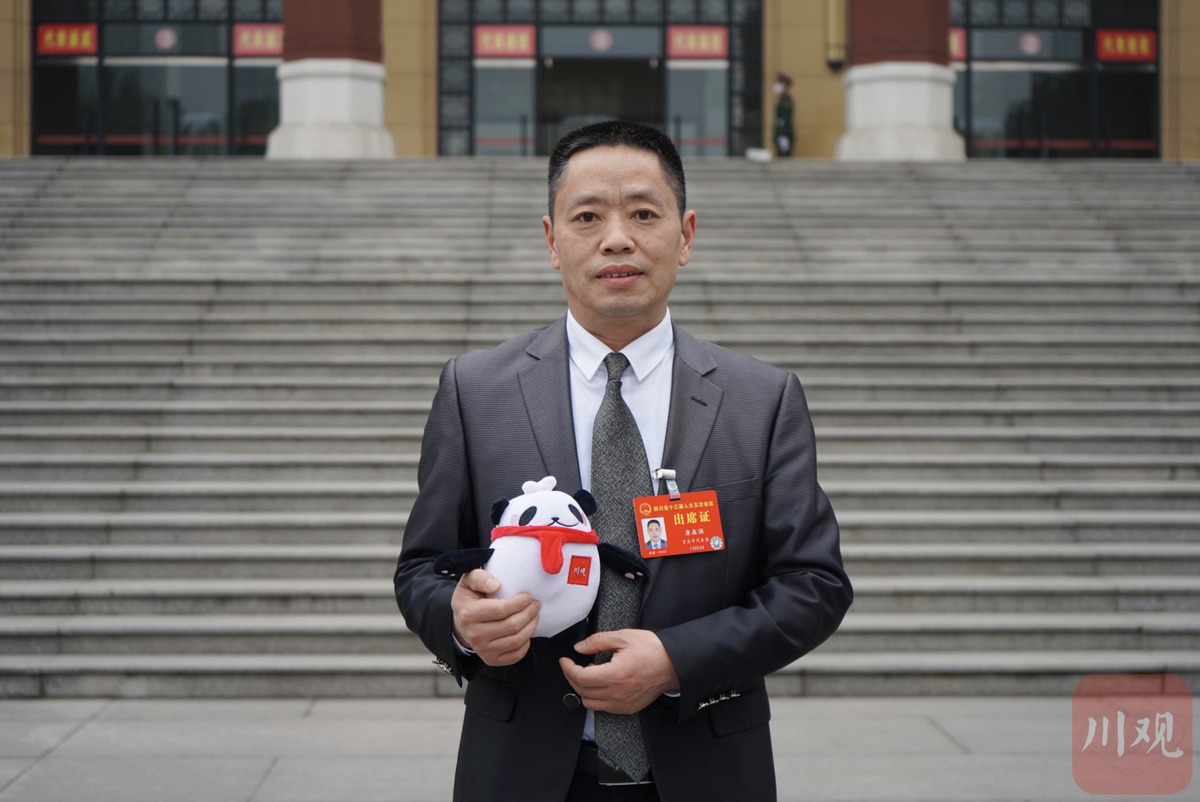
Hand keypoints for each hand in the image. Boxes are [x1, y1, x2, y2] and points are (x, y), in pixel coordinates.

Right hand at [451, 569, 539, 665]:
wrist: (460, 623)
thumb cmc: (469, 598)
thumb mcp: (468, 582)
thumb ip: (480, 577)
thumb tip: (496, 585)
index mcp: (469, 614)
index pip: (500, 610)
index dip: (519, 603)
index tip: (528, 597)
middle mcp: (475, 635)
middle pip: (511, 626)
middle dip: (529, 613)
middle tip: (535, 604)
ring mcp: (483, 650)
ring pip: (516, 641)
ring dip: (531, 627)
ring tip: (534, 615)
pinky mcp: (491, 660)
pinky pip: (516, 655)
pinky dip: (526, 643)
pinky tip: (527, 631)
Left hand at [558, 630, 678, 714]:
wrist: (674, 664)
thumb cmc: (653, 650)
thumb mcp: (623, 637)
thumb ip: (597, 641)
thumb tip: (580, 648)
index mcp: (616, 675)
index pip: (580, 678)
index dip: (568, 668)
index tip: (565, 660)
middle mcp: (618, 694)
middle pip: (582, 691)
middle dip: (571, 677)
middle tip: (572, 664)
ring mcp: (623, 704)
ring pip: (589, 703)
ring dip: (582, 689)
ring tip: (586, 673)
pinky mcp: (628, 708)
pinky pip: (603, 707)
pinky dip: (595, 696)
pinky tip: (599, 682)